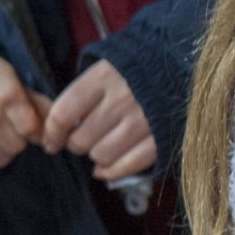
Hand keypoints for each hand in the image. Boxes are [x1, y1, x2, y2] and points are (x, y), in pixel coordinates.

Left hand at [41, 61, 157, 180]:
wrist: (184, 63)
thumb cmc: (138, 67)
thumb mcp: (107, 66)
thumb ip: (83, 92)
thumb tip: (60, 126)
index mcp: (103, 78)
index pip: (63, 114)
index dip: (51, 133)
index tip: (50, 142)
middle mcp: (121, 101)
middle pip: (81, 139)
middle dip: (75, 143)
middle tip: (80, 138)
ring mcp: (143, 122)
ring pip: (101, 155)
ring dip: (95, 155)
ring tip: (100, 146)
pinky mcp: (161, 139)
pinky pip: (128, 165)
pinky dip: (112, 171)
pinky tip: (104, 169)